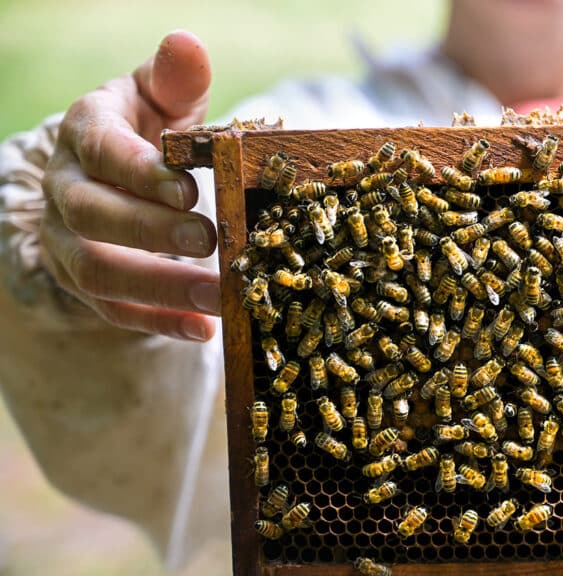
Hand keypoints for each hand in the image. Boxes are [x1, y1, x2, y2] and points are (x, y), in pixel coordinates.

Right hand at [40, 30, 219, 340]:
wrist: (114, 175)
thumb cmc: (149, 130)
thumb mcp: (161, 98)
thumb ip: (176, 79)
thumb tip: (187, 44)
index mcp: (85, 135)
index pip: (101, 151)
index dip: (140, 172)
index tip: (189, 188)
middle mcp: (65, 189)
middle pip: (92, 215)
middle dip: (150, 231)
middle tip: (209, 239)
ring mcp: (69, 241)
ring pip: (98, 270)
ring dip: (159, 287)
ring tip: (217, 296)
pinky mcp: (86, 283)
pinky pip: (114, 310)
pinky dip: (159, 322)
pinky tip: (203, 329)